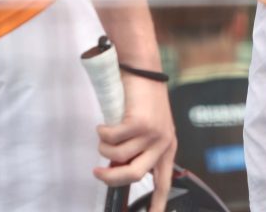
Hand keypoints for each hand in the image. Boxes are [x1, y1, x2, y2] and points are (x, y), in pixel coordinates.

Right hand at [95, 73, 176, 211]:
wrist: (144, 66)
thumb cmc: (143, 94)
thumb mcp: (148, 126)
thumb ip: (139, 148)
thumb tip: (118, 167)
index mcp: (168, 146)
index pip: (163, 183)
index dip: (157, 204)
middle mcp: (163, 142)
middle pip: (135, 175)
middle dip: (112, 178)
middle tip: (97, 173)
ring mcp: (152, 133)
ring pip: (119, 156)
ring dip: (104, 149)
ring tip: (103, 137)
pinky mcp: (140, 122)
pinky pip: (112, 139)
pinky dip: (103, 134)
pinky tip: (103, 126)